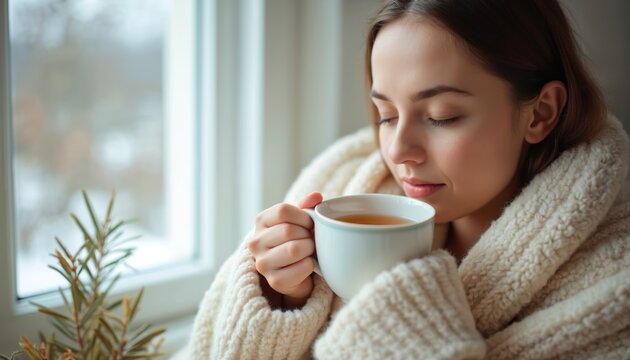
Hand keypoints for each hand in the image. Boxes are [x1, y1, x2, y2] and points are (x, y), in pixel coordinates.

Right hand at [247, 192, 322, 307]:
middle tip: (309, 240)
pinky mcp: (275, 281)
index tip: (309, 224)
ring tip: (308, 251)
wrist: (294, 272)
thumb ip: (307, 206)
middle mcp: (255, 242)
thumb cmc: (297, 239)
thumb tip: (316, 196)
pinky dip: (310, 265)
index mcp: (261, 221)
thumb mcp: (300, 220)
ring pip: (294, 249)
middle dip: (307, 235)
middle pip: (288, 230)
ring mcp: (263, 263)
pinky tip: (306, 265)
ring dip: (309, 249)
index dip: (303, 216)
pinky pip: (302, 267)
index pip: (283, 210)